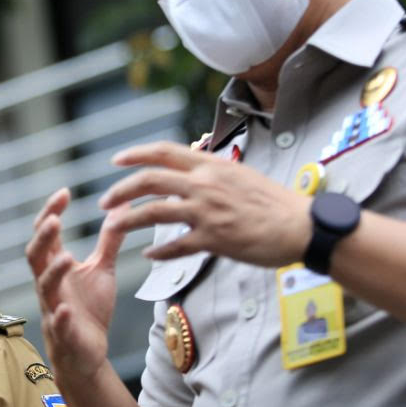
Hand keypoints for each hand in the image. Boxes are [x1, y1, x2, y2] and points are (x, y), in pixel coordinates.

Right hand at [25, 188, 128, 381]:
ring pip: (44, 287)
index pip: (47, 234)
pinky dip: (60, 318)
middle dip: (43, 237)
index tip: (63, 192)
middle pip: (36, 256)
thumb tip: (121, 207)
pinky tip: (66, 310)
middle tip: (55, 219)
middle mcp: (50, 284)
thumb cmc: (90, 308)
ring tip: (67, 257)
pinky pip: (58, 325)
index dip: (51, 212)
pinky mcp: (64, 334)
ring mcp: (54, 308)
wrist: (89, 352)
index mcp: (56, 266)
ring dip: (53, 272)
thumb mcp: (102, 268)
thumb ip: (109, 239)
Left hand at [101, 141, 311, 267]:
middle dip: (120, 190)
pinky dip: (158, 251)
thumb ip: (212, 173)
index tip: (116, 161)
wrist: (301, 225)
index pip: (163, 151)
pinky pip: (175, 245)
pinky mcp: (214, 239)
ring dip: (128, 220)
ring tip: (113, 228)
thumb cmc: (275, 202)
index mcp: (210, 165)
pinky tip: (149, 254)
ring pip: (154, 212)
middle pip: (149, 180)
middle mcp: (204, 184)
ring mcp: (207, 211)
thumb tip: (192, 172)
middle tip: (104, 203)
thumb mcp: (240, 175)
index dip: (134, 154)